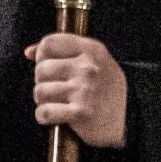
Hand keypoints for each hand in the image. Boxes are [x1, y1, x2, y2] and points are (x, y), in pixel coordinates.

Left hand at [25, 33, 126, 147]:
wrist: (131, 117)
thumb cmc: (106, 88)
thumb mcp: (92, 60)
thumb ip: (61, 51)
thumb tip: (29, 51)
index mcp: (91, 50)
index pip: (49, 43)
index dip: (43, 56)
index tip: (51, 67)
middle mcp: (87, 68)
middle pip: (41, 69)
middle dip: (43, 82)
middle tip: (57, 90)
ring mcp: (84, 90)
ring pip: (40, 91)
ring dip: (43, 101)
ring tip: (58, 102)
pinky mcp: (80, 113)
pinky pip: (44, 112)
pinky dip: (44, 116)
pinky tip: (55, 116)